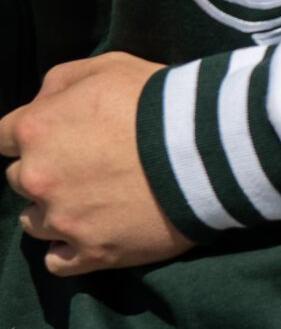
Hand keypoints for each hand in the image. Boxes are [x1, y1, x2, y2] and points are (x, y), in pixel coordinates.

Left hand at [0, 53, 189, 276]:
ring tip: (95, 203)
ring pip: (34, 223)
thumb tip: (41, 106)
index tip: (59, 137)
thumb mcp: (108, 66)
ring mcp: (64, 220)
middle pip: (20, 181)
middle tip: (88, 167)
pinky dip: (69, 251)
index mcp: (35, 130)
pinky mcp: (93, 252)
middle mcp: (39, 178)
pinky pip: (57, 262)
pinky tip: (92, 235)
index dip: (31, 137)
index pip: (2, 138)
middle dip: (46, 173)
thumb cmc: (160, 101)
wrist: (212, 149)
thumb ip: (59, 83)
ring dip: (56, 212)